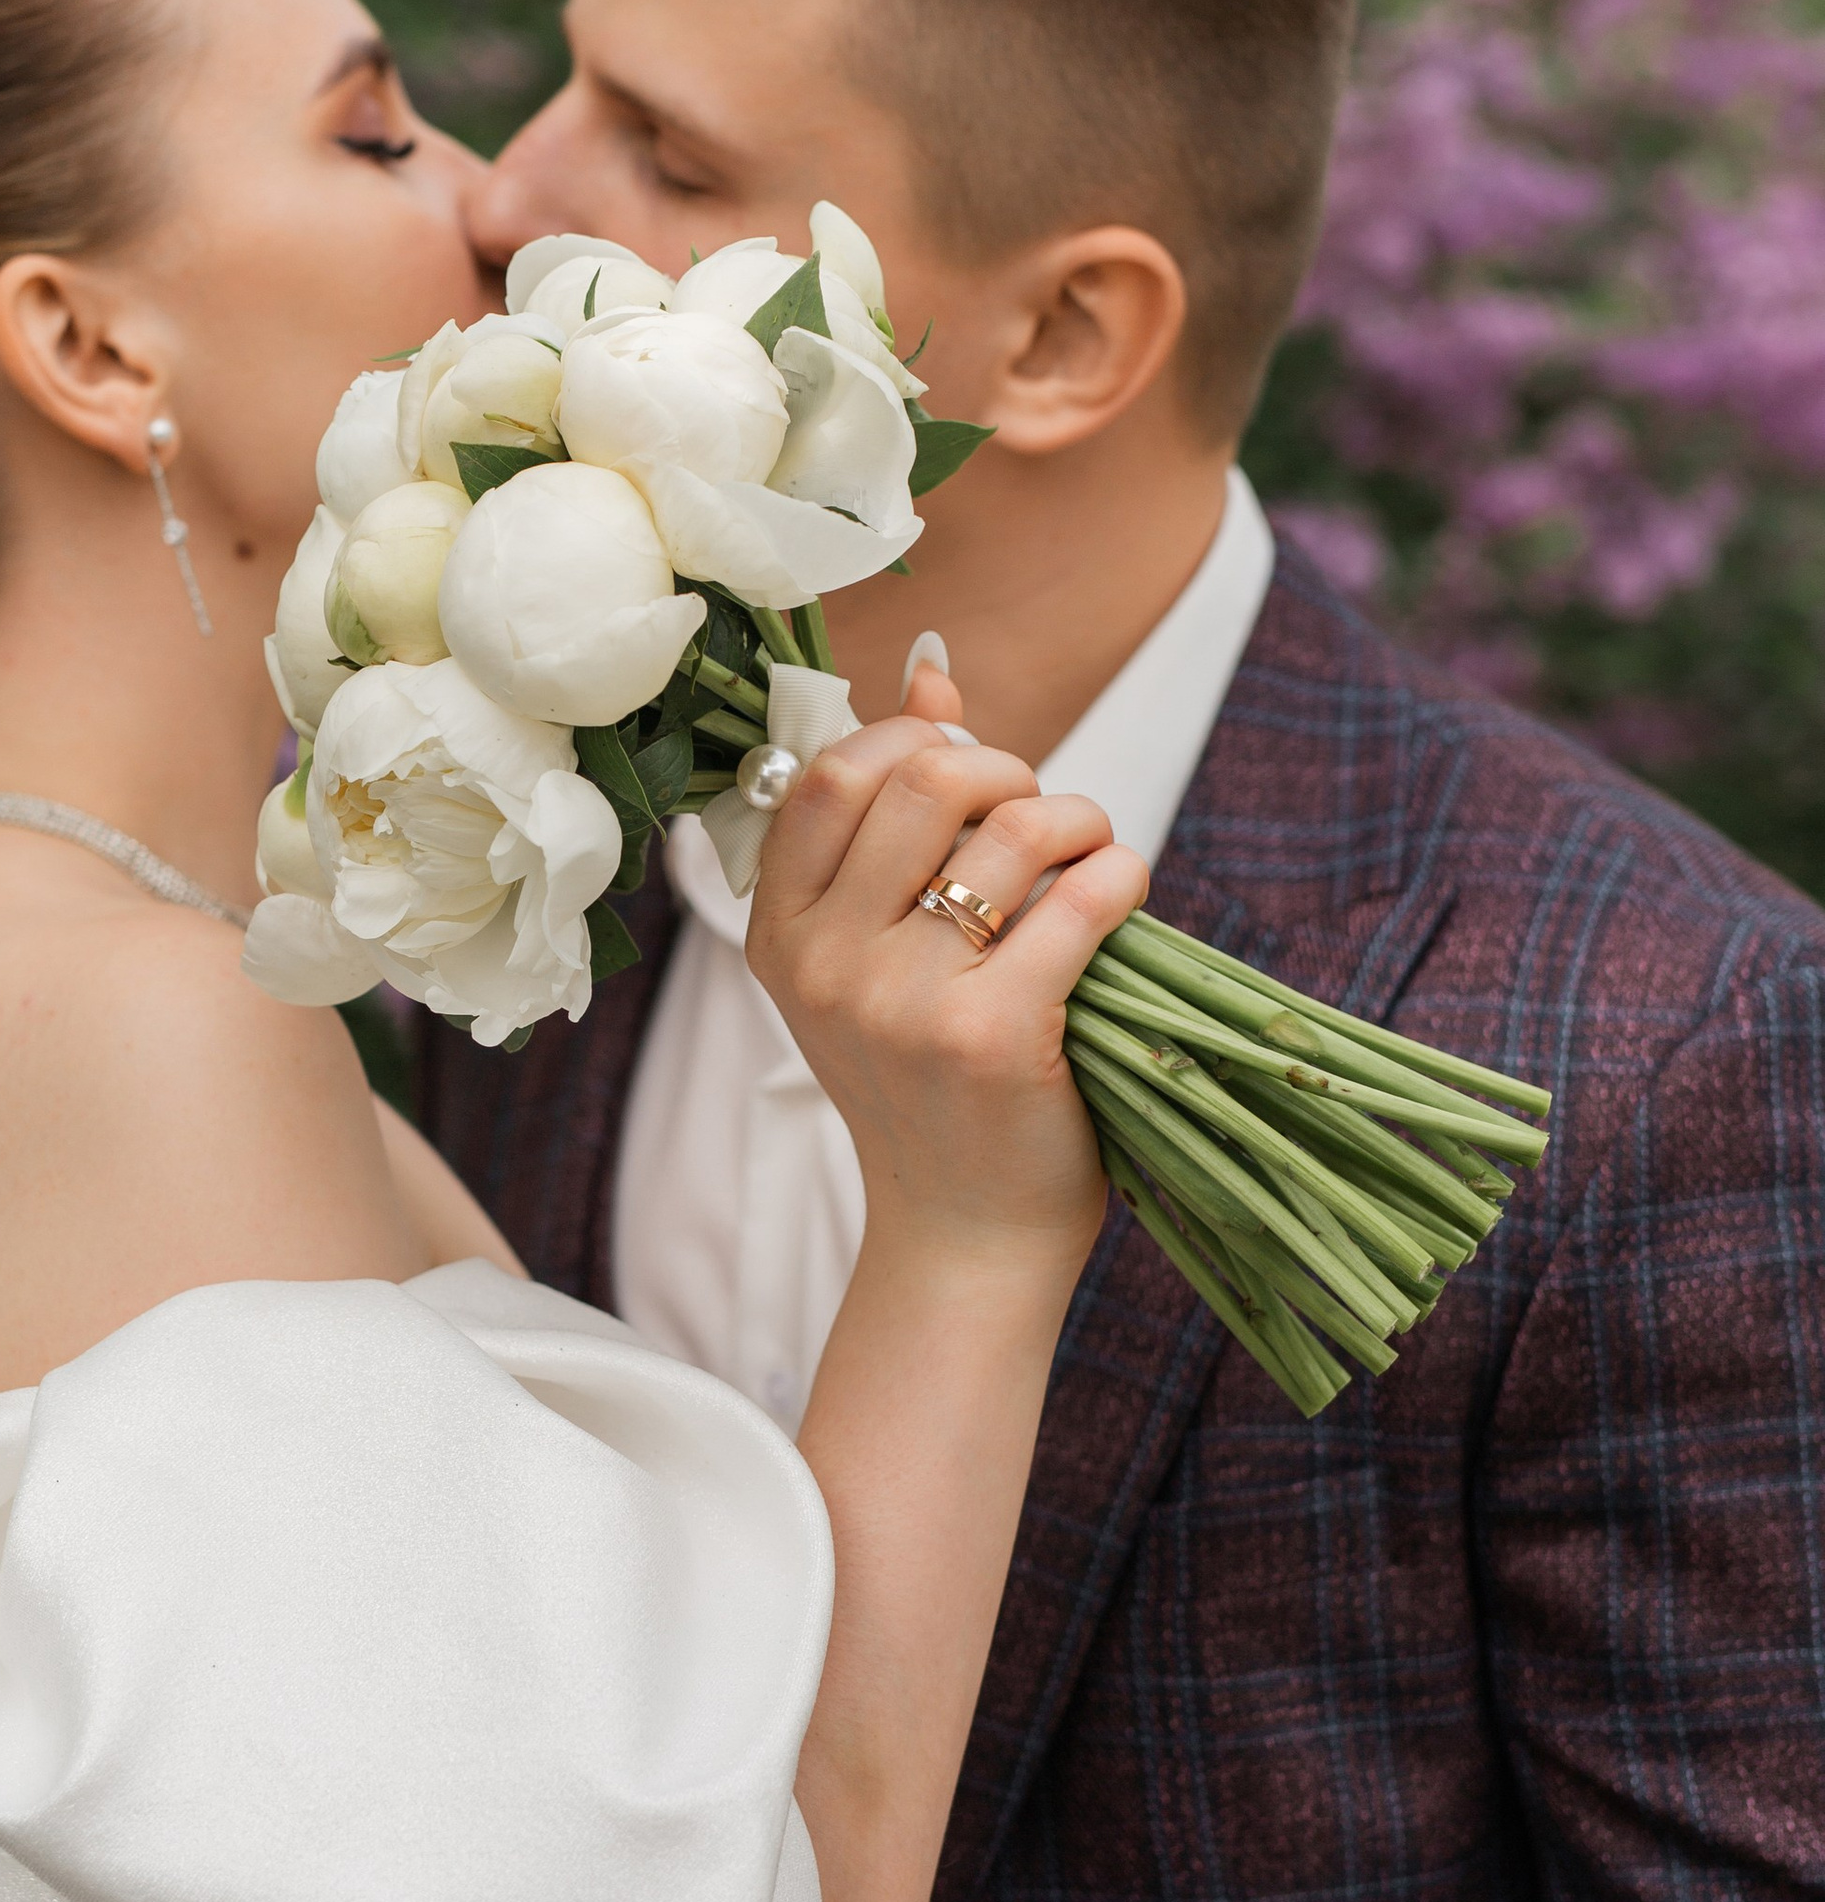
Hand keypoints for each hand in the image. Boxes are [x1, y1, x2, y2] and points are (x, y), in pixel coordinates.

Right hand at [746, 698, 1144, 1284]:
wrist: (962, 1230)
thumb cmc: (928, 1080)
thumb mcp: (873, 951)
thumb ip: (892, 812)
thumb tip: (931, 671)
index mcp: (780, 932)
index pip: (830, 774)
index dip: (915, 741)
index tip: (968, 775)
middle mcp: (825, 963)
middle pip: (925, 777)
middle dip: (1009, 770)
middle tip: (1038, 815)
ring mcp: (902, 1002)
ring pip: (1013, 831)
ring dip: (1079, 819)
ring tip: (1089, 855)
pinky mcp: (991, 1036)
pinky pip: (1078, 899)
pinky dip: (1119, 874)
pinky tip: (1121, 894)